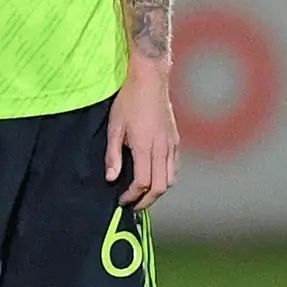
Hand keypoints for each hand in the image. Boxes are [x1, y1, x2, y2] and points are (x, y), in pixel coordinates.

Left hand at [104, 58, 177, 208]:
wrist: (150, 81)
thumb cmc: (129, 101)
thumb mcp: (114, 127)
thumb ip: (113, 155)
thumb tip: (111, 178)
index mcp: (145, 147)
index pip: (142, 182)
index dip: (132, 196)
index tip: (122, 200)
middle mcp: (162, 149)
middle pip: (161, 187)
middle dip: (147, 201)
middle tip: (134, 205)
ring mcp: (171, 145)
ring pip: (171, 179)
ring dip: (158, 191)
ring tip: (143, 194)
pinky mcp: (175, 140)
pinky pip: (174, 167)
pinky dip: (166, 178)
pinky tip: (154, 177)